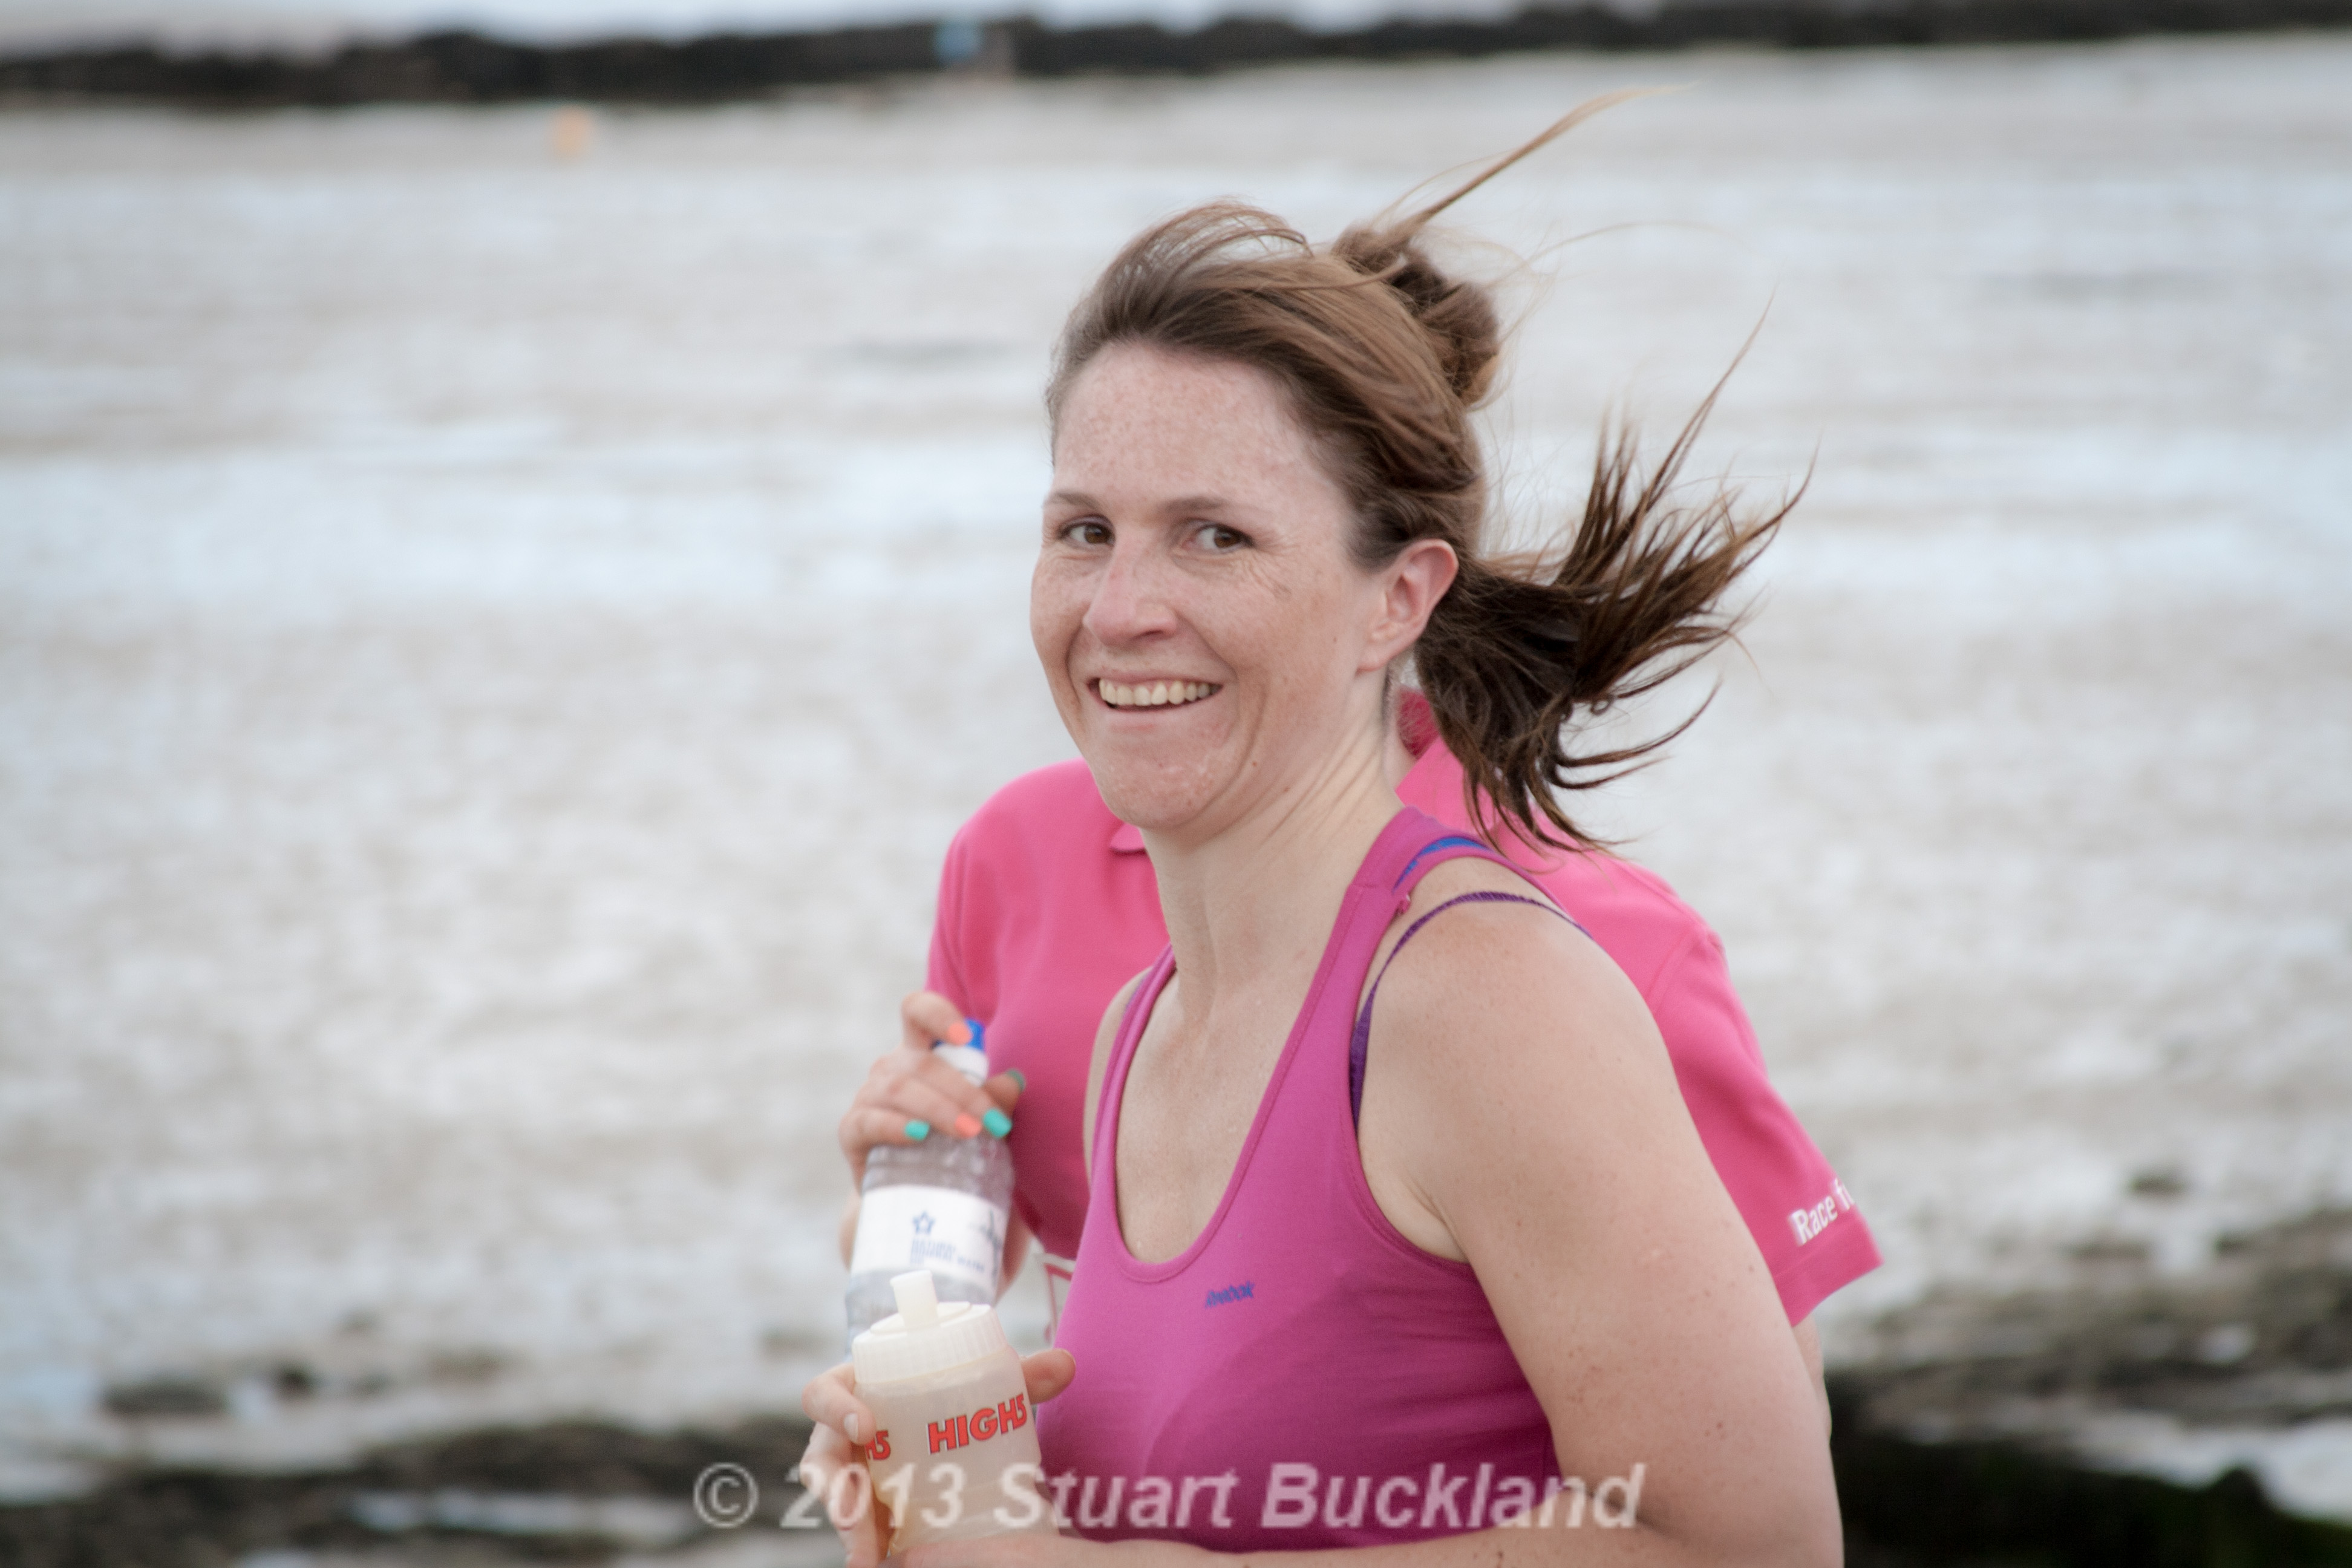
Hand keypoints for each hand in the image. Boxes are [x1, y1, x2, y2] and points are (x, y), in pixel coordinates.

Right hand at [799, 1349, 1077, 1567]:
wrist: (932, 1402)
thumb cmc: (945, 1382)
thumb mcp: (977, 1375)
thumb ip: (1020, 1372)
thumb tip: (1067, 1363)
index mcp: (855, 1387)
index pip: (822, 1394)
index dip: (836, 1409)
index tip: (867, 1428)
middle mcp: (842, 1431)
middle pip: (821, 1460)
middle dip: (835, 1491)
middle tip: (854, 1515)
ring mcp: (850, 1470)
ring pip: (834, 1499)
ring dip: (848, 1527)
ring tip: (866, 1557)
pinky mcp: (864, 1502)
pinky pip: (856, 1524)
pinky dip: (867, 1543)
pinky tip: (879, 1563)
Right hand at [841, 991, 1025, 1189]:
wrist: (913, 1192)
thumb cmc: (950, 1145)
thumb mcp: (978, 1119)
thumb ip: (995, 1099)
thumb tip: (1014, 1081)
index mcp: (920, 1051)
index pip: (917, 1010)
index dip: (937, 1013)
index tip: (964, 1036)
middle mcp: (890, 1067)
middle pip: (922, 1063)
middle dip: (963, 1091)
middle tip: (993, 1124)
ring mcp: (868, 1096)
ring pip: (900, 1089)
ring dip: (938, 1109)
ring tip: (969, 1132)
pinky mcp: (852, 1130)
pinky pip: (870, 1121)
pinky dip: (896, 1126)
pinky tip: (919, 1136)